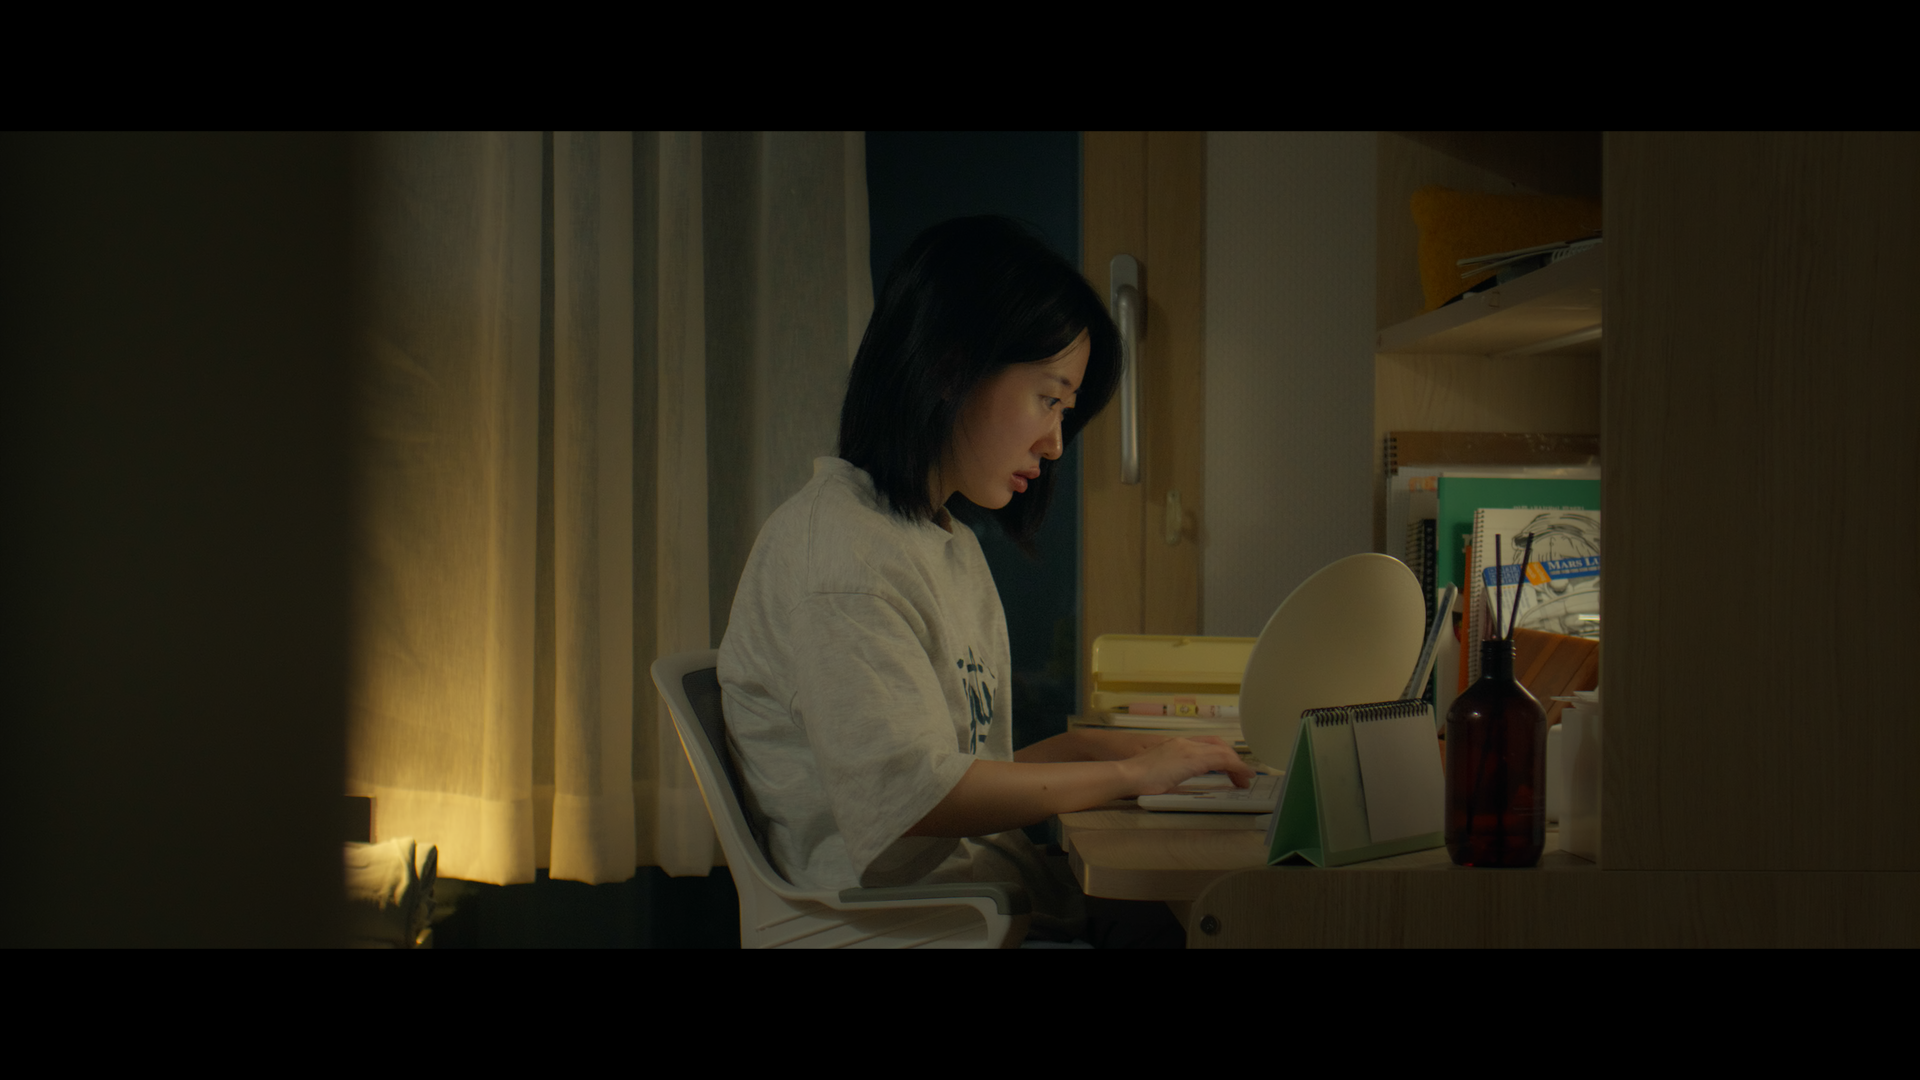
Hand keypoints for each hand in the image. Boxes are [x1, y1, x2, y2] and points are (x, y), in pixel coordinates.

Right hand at [1119, 738, 1256, 795]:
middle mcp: (1184, 742)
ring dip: (1237, 765)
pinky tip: (1242, 776)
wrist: (1127, 774)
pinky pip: (1222, 759)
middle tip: (1241, 776)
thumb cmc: (1137, 779)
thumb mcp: (1159, 774)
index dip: (1221, 755)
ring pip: (1222, 751)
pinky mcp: (1192, 758)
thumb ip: (1171, 774)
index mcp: (1175, 745)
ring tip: (1244, 779)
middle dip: (1232, 759)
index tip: (1229, 769)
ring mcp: (1188, 748)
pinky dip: (1236, 767)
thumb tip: (1177, 784)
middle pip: (1218, 745)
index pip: (1205, 744)